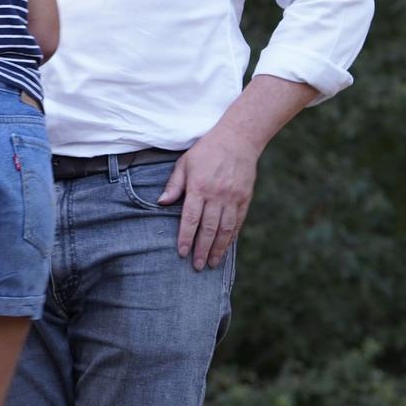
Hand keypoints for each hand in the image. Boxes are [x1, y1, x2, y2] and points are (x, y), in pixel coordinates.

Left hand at [156, 126, 260, 270]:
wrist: (237, 140)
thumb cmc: (206, 151)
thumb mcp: (184, 163)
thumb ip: (174, 185)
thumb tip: (161, 203)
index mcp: (198, 187)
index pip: (191, 218)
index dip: (186, 237)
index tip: (181, 252)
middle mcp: (216, 195)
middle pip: (208, 228)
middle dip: (202, 249)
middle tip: (197, 266)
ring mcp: (233, 198)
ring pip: (225, 229)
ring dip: (219, 248)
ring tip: (213, 263)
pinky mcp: (245, 199)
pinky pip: (238, 222)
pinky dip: (232, 237)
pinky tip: (227, 247)